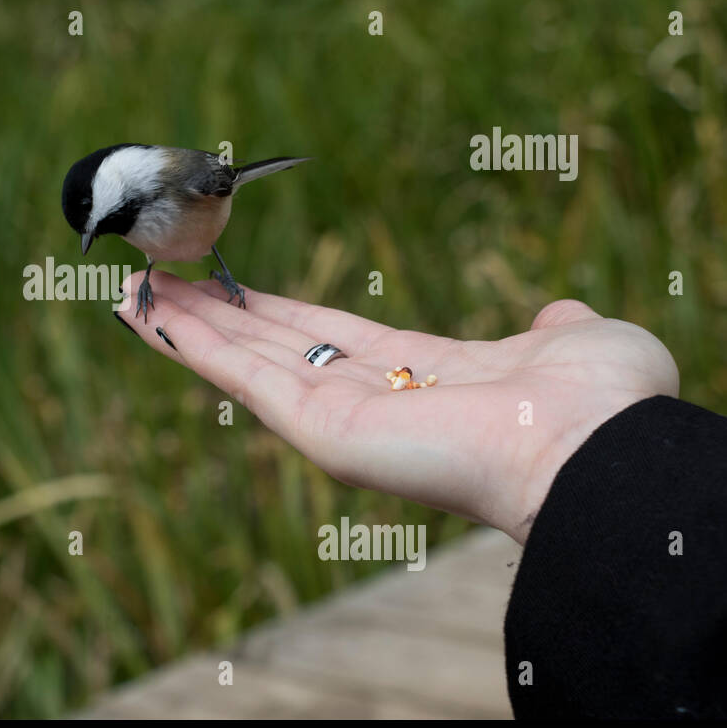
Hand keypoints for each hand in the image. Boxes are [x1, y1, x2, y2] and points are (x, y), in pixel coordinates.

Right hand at [118, 272, 679, 542]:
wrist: (593, 448)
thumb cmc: (597, 403)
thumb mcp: (575, 342)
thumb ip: (552, 328)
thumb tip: (555, 317)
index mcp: (415, 373)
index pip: (321, 337)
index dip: (269, 311)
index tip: (225, 287)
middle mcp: (364, 398)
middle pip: (265, 347)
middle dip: (207, 314)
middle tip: (152, 279)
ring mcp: (334, 417)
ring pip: (239, 361)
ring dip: (180, 324)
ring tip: (129, 287)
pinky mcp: (317, 429)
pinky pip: (240, 377)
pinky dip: (188, 345)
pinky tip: (147, 313)